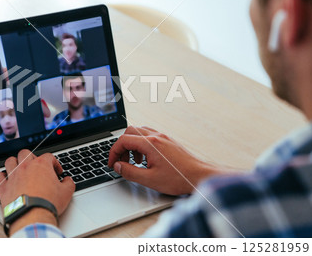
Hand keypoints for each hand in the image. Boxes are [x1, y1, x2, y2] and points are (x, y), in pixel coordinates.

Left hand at [0, 150, 74, 234]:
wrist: (32, 217)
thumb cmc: (48, 203)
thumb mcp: (66, 193)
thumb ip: (68, 183)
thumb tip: (68, 181)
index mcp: (41, 165)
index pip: (48, 156)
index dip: (54, 163)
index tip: (56, 172)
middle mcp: (25, 167)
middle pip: (25, 153)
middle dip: (31, 158)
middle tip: (36, 167)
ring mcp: (13, 176)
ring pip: (10, 161)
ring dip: (14, 163)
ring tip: (19, 169)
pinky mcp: (3, 188)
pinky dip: (1, 177)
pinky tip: (5, 179)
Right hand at [108, 126, 227, 195]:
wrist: (199, 176)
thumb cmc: (179, 178)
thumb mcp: (150, 179)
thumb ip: (130, 172)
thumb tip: (118, 166)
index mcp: (150, 144)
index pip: (123, 140)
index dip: (113, 152)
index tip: (112, 163)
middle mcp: (157, 136)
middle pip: (130, 132)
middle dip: (121, 146)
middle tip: (121, 161)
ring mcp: (163, 137)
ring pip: (140, 132)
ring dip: (132, 145)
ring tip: (134, 161)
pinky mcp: (169, 141)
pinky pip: (149, 136)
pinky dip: (142, 145)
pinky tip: (146, 159)